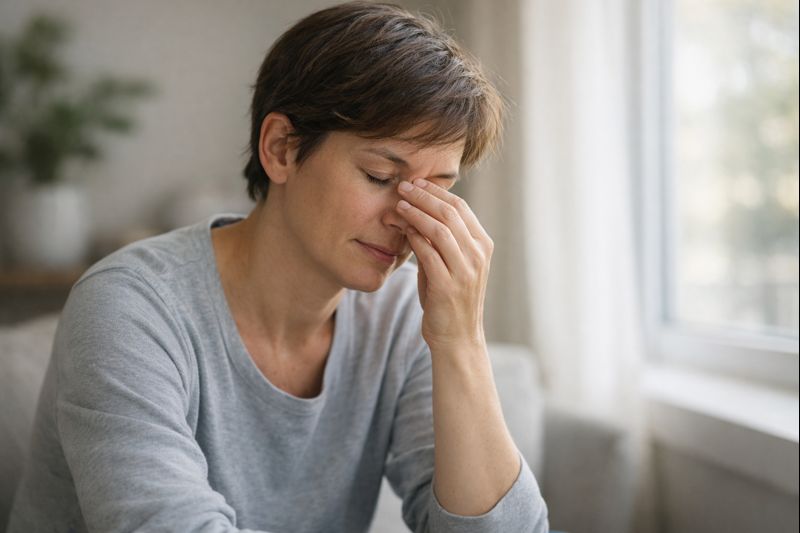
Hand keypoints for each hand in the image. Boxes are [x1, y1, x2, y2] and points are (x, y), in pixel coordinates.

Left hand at [396, 179, 492, 350]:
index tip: (416, 182)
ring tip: (399, 203)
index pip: (461, 207)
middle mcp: (478, 255)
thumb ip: (441, 241)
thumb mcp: (452, 265)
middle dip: (424, 195)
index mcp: (483, 246)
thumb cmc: (450, 300)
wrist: (457, 339)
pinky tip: (401, 228)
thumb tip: (419, 212)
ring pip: (440, 229)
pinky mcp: (448, 286)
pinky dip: (414, 237)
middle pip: (450, 212)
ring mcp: (465, 270)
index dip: (437, 191)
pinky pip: (429, 253)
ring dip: (416, 212)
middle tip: (403, 186)